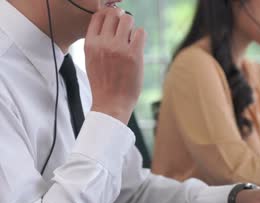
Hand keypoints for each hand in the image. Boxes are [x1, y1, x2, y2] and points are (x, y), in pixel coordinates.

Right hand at [85, 8, 146, 123]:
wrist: (111, 103)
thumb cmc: (103, 83)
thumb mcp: (91, 60)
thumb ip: (98, 43)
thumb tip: (110, 26)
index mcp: (90, 44)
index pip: (98, 16)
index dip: (108, 15)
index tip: (114, 23)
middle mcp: (103, 43)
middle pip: (114, 14)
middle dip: (121, 19)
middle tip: (125, 30)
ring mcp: (119, 48)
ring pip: (128, 20)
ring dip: (131, 26)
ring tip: (131, 39)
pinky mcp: (134, 54)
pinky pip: (140, 32)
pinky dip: (140, 36)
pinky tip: (138, 46)